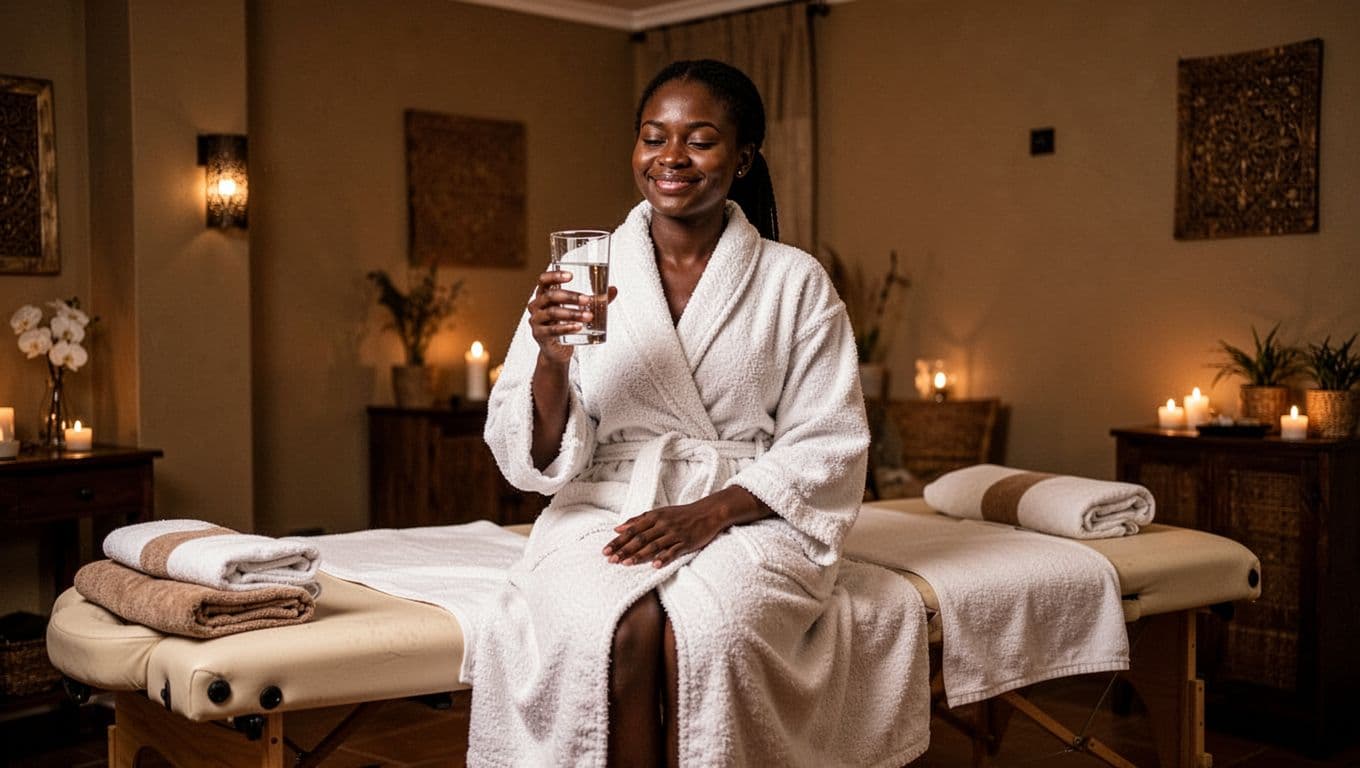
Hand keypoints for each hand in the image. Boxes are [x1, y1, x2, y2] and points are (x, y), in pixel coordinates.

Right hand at [527, 270, 617, 365]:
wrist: (556, 350)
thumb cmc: (565, 324)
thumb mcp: (579, 310)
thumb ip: (595, 300)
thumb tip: (613, 289)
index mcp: (543, 295)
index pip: (544, 280)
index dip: (555, 276)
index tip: (571, 276)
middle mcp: (536, 306)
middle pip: (550, 296)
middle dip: (570, 297)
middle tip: (587, 299)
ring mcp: (536, 321)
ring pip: (552, 313)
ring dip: (572, 313)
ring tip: (588, 316)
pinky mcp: (540, 335)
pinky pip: (552, 330)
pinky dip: (566, 328)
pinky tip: (578, 327)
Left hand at [603, 487, 771, 567]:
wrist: (708, 512)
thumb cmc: (682, 514)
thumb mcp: (659, 513)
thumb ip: (638, 520)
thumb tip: (618, 527)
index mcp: (655, 517)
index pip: (632, 530)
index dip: (618, 541)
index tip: (605, 550)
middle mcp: (663, 524)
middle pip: (640, 538)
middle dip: (624, 549)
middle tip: (610, 560)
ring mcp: (675, 533)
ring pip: (654, 545)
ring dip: (639, 555)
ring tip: (627, 564)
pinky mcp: (686, 542)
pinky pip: (673, 551)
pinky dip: (664, 558)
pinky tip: (655, 565)